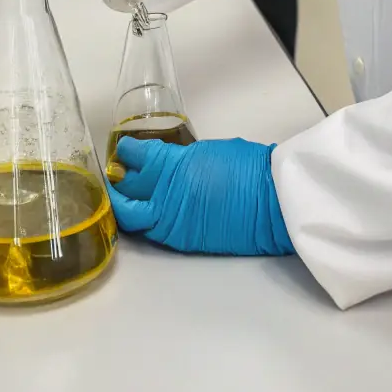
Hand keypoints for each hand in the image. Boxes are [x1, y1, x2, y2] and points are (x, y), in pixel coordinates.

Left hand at [108, 137, 293, 256]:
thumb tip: (168, 162)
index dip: (126, 152)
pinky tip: (147, 214)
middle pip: (126, 188)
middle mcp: (165, 196)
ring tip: (125, 198)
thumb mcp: (207, 151)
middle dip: (119, 180)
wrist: (273, 203)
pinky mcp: (183, 242)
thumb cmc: (247, 166)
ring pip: (132, 217)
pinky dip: (145, 223)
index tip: (125, 150)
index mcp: (172, 165)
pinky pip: (153, 232)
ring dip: (124, 206)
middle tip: (119, 174)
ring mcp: (172, 222)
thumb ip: (180, 158)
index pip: (135, 157)